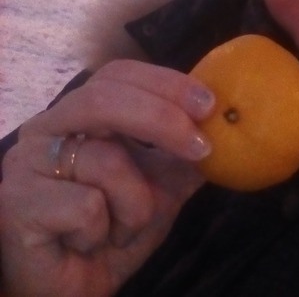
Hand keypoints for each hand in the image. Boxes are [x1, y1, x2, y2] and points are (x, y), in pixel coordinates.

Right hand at [0, 59, 215, 296]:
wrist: (71, 292)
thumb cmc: (111, 232)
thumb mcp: (159, 188)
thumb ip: (183, 154)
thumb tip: (226, 123)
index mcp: (76, 114)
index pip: (117, 75)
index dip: (164, 82)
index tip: (208, 103)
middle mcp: (45, 128)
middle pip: (104, 98)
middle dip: (162, 119)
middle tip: (201, 147)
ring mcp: (26, 163)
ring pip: (104, 159)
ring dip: (134, 204)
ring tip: (120, 230)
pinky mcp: (16, 203)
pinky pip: (85, 206)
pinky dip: (103, 232)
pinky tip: (87, 245)